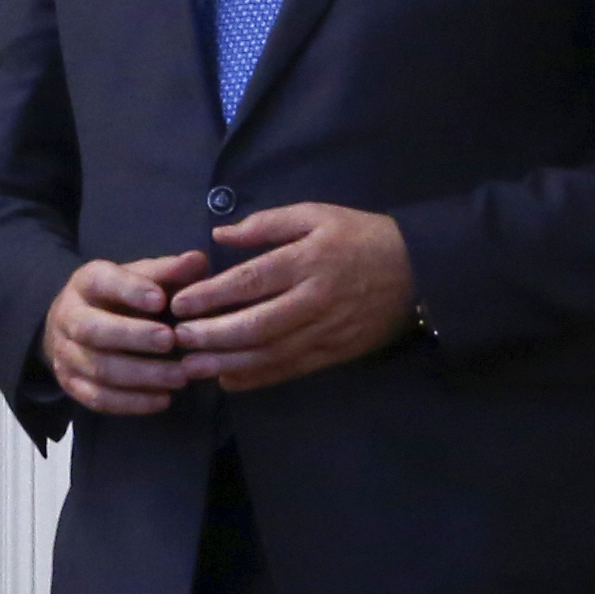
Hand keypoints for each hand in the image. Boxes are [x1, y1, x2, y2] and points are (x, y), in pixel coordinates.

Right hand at [41, 252, 214, 415]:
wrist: (78, 325)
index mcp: (86, 283)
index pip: (102, 282)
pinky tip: (163, 399)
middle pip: (93, 329)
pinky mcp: (70, 384)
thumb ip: (169, 271)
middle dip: (133, 336)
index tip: (161, 300)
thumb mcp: (142, 277)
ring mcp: (65, 353)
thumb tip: (198, 260)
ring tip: (180, 377)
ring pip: (98, 368)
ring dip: (141, 375)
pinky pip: (97, 398)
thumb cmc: (123, 298)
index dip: (130, 291)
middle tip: (171, 341)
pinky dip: (131, 402)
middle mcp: (68, 317)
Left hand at [174, 204, 414, 389]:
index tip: (180, 304)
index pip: (251, 281)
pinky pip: (291, 369)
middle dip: (212, 336)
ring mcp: (326, 330)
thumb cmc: (359, 236)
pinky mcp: (335, 353)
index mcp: (308, 260)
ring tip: (192, 367)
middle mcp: (315, 299)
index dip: (211, 295)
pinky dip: (258, 378)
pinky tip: (228, 379)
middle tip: (178, 340)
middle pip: (256, 324)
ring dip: (227, 362)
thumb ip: (266, 224)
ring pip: (270, 353)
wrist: (416, 270)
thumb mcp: (316, 214)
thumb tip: (220, 235)